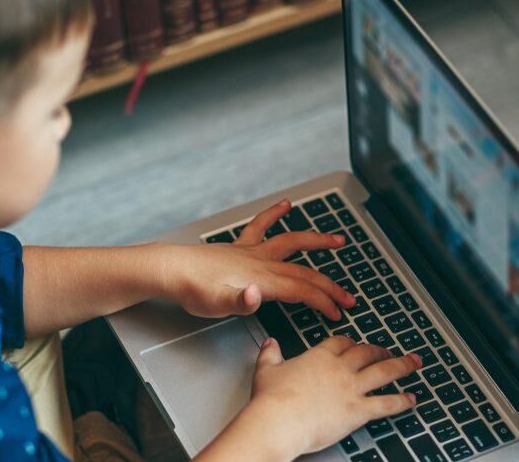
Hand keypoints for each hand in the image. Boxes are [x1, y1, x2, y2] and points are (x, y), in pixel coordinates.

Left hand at [162, 199, 355, 319]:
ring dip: (316, 241)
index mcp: (260, 279)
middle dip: (329, 285)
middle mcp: (260, 262)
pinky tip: (285, 205)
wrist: (170, 270)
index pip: (301, 290)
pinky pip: (261, 226)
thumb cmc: (191, 289)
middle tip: (348, 296)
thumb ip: (239, 302)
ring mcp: (251, 252)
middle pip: (304, 272)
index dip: (323, 302)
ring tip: (338, 239)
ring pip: (291, 242)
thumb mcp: (215, 305)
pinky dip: (274, 213)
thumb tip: (255, 296)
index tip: (337, 313)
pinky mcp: (240, 247)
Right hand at [249, 336, 420, 456]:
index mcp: (319, 357)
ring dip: (402, 366)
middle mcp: (339, 369)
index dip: (350, 342)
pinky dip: (401, 401)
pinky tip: (411, 399)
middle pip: (366, 352)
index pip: (341, 342)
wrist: (278, 421)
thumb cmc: (271, 399)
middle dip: (380, 350)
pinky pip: (386, 404)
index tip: (355, 343)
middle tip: (388, 350)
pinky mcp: (358, 411)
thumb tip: (270, 344)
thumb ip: (270, 354)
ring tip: (415, 363)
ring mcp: (351, 389)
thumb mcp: (266, 369)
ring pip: (384, 371)